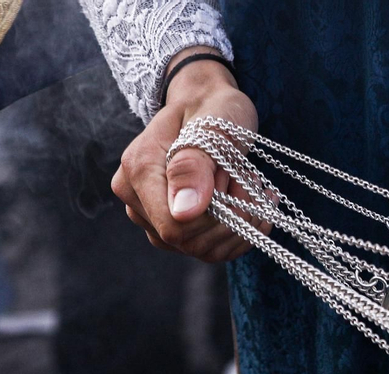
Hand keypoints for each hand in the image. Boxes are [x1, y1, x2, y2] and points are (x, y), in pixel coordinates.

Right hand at [111, 49, 261, 261]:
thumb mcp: (212, 127)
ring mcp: (151, 218)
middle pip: (190, 241)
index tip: (239, 180)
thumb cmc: (213, 110)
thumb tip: (184, 212)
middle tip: (248, 178)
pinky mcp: (171, 230)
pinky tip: (253, 203)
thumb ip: (194, 166)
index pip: (175, 226)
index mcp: (138, 169)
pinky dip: (240, 231)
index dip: (217, 217)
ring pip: (203, 250)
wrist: (209, 109)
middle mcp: (135, 198)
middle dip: (233, 216)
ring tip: (247, 184)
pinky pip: (209, 250)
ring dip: (240, 223)